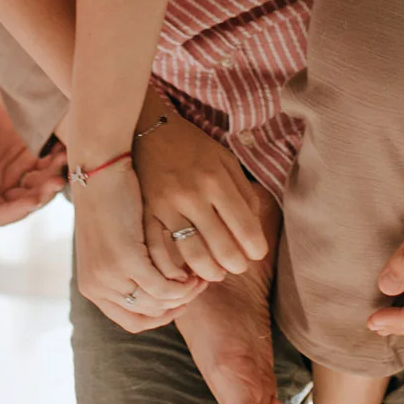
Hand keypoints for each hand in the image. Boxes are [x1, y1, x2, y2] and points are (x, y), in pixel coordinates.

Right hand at [0, 87, 65, 225]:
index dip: (18, 211)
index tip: (34, 200)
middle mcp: (0, 185)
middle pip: (26, 202)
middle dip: (42, 194)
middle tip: (57, 179)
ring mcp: (18, 172)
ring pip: (41, 187)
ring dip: (53, 178)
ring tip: (62, 159)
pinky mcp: (33, 157)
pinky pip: (49, 167)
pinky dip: (57, 162)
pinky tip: (63, 150)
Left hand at [76, 161, 202, 332]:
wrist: (101, 168)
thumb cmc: (111, 200)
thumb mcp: (117, 242)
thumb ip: (130, 268)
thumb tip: (159, 290)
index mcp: (92, 286)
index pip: (132, 322)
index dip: (161, 316)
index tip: (182, 300)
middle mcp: (96, 286)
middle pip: (147, 317)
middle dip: (177, 306)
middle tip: (198, 287)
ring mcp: (109, 275)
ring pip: (158, 304)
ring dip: (185, 295)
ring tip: (202, 277)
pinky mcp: (126, 261)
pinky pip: (164, 288)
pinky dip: (184, 285)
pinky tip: (197, 272)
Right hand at [132, 103, 272, 282]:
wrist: (148, 131)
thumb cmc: (192, 147)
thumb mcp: (226, 161)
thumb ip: (244, 193)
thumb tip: (253, 229)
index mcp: (216, 180)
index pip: (245, 228)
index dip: (255, 249)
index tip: (257, 253)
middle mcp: (192, 195)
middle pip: (222, 248)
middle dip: (236, 265)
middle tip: (239, 266)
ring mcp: (166, 207)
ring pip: (193, 255)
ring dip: (210, 272)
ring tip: (216, 272)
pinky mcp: (146, 214)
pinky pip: (160, 251)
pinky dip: (174, 269)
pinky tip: (186, 272)